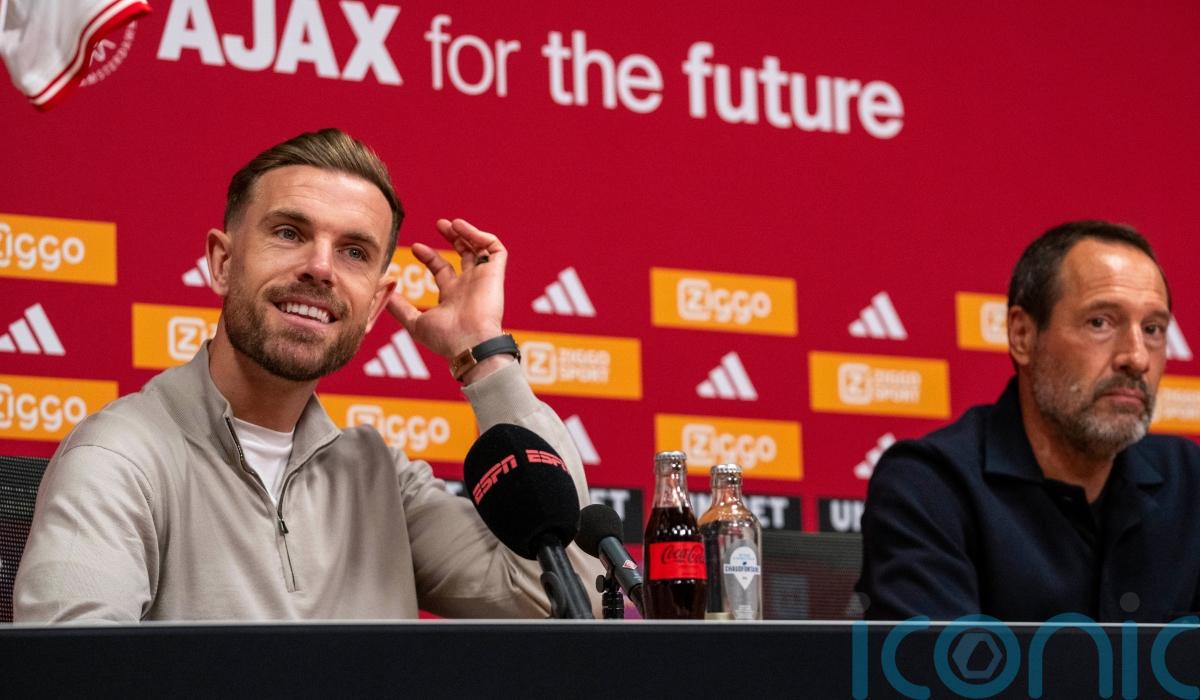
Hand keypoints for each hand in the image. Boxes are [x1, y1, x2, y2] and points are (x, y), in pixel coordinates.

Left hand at [387, 218, 505, 360]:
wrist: (470, 344)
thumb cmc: (445, 339)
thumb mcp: (415, 322)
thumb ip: (399, 307)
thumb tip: (382, 290)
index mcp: (452, 296)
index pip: (442, 269)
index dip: (429, 255)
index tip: (415, 248)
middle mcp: (469, 286)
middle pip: (463, 254)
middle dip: (452, 237)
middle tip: (439, 224)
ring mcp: (483, 279)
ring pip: (480, 248)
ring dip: (466, 233)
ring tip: (452, 224)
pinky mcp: (494, 274)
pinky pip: (495, 249)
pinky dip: (481, 236)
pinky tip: (462, 229)